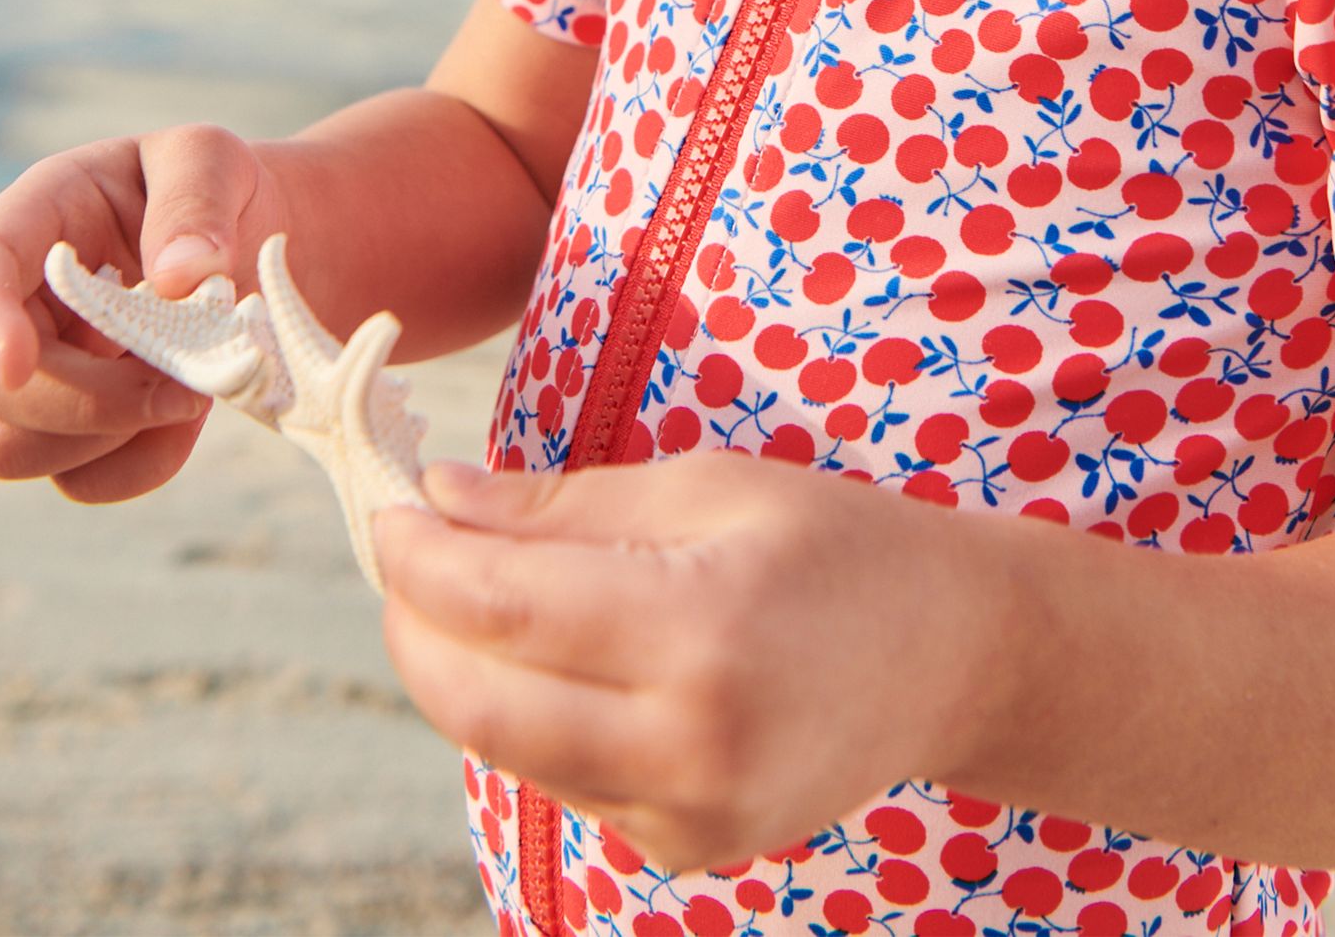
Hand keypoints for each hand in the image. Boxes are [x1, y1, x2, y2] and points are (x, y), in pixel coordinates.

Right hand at [0, 124, 287, 503]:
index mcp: (37, 219)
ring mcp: (42, 374)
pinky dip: (144, 461)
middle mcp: (21, 303)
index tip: (18, 363)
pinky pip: (85, 480)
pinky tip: (188, 413)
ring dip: (112, 436)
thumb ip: (196, 200)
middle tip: (184, 383)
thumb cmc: (216, 189)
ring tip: (192, 384)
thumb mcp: (212, 159)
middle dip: (85, 401)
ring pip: (17, 449)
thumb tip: (177, 274)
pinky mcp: (80, 428)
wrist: (255, 237)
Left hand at [373, 447, 1014, 878]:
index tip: (386, 507)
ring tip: (457, 590)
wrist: (949, 657)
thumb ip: (560, 506)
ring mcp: (685, 816)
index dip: (421, 558)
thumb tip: (438, 498)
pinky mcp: (683, 848)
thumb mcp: (706, 486)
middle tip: (400, 554)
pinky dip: (527, 714)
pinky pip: (564, 778)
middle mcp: (687, 744)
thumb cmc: (830, 542)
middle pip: (477, 703)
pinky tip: (545, 655)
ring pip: (509, 748)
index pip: (503, 608)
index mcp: (699, 631)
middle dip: (412, 625)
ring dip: (458, 671)